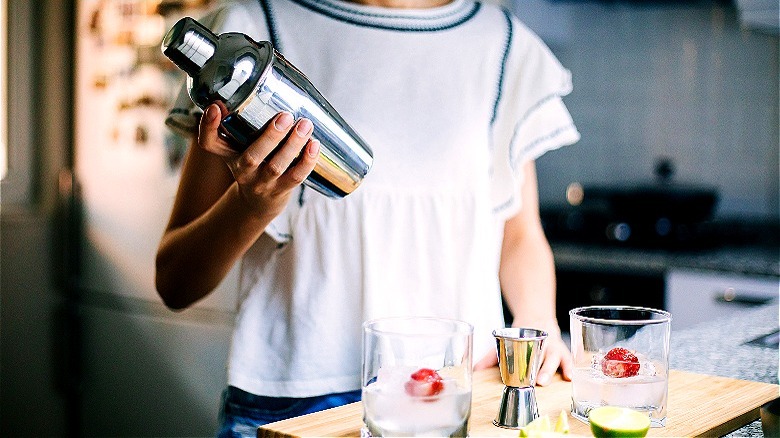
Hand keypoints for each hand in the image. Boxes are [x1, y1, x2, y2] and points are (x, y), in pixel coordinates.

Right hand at [198, 104, 318, 217]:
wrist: (259, 201)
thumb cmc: (253, 162)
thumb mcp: (239, 145)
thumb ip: (244, 121)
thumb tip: (259, 84)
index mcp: (228, 154)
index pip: (209, 143)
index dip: (208, 126)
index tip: (215, 107)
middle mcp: (242, 170)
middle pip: (251, 157)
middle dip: (269, 136)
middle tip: (285, 116)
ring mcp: (262, 183)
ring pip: (276, 166)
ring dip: (293, 145)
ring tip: (306, 125)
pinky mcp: (281, 190)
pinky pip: (296, 177)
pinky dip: (307, 161)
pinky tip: (315, 145)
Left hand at [472, 326, 572, 385]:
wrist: (538, 320)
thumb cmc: (521, 336)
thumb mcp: (506, 342)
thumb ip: (492, 356)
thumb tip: (475, 369)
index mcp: (527, 340)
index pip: (525, 351)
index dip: (524, 362)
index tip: (521, 373)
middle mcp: (541, 343)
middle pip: (540, 357)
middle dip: (540, 369)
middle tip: (537, 381)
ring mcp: (553, 347)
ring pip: (555, 358)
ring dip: (551, 370)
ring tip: (546, 381)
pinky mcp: (563, 352)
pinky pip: (568, 359)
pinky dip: (570, 367)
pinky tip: (571, 376)